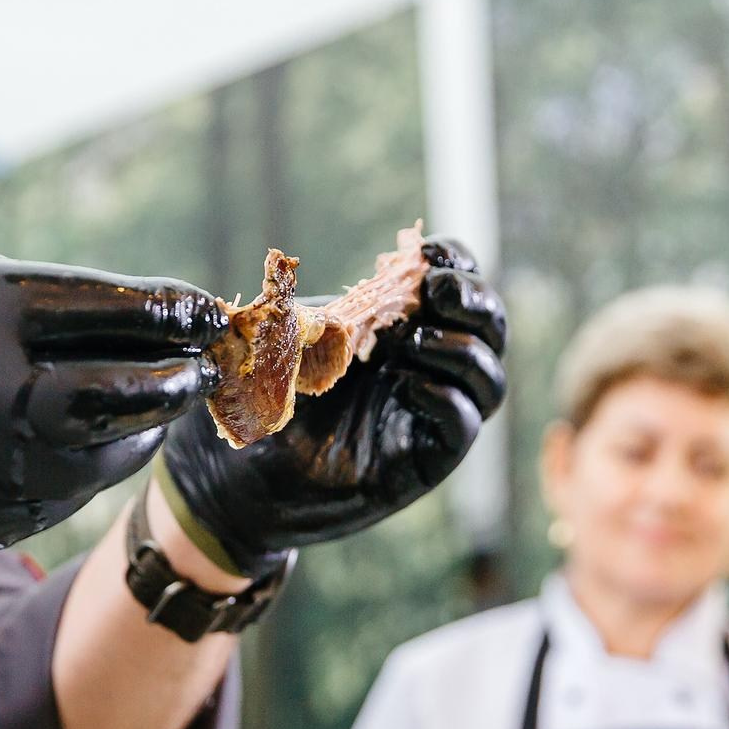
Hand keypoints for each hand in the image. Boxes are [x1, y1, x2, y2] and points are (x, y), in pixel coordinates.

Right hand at [0, 247, 227, 560]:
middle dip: (173, 379)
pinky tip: (101, 442)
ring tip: (161, 400)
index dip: (164, 309)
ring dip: (141, 429)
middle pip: (114, 394)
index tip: (207, 309)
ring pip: (99, 458)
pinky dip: (91, 467)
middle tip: (205, 364)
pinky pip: (60, 498)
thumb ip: (23, 290)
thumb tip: (138, 316)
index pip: (97, 309)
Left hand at [159, 237, 506, 574]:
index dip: (455, 262)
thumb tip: (369, 277)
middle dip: (473, 299)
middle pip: (488, 326)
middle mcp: (427, 366)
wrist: (240, 477)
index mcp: (401, 327)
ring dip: (462, 347)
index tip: (428, 252)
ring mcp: (429, 413)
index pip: (458, 285)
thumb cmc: (265, 403)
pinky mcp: (424, 458)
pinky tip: (406, 383)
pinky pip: (461, 423)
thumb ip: (330, 308)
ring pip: (487, 376)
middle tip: (436, 289)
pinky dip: (445, 396)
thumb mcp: (294, 340)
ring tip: (414, 339)